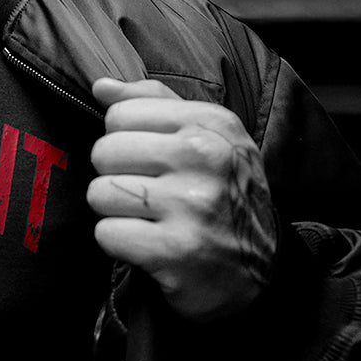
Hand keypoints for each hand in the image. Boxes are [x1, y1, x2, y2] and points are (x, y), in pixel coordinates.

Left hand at [86, 77, 277, 321]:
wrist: (260, 274)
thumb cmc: (223, 198)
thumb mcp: (207, 139)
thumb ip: (153, 104)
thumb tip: (101, 86)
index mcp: (212, 125)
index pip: (121, 114)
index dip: (123, 140)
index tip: (149, 161)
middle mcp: (206, 157)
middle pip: (104, 152)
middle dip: (114, 177)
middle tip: (146, 195)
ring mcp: (192, 204)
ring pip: (100, 193)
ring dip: (115, 213)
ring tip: (147, 219)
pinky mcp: (176, 250)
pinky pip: (106, 233)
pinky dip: (118, 243)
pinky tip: (147, 245)